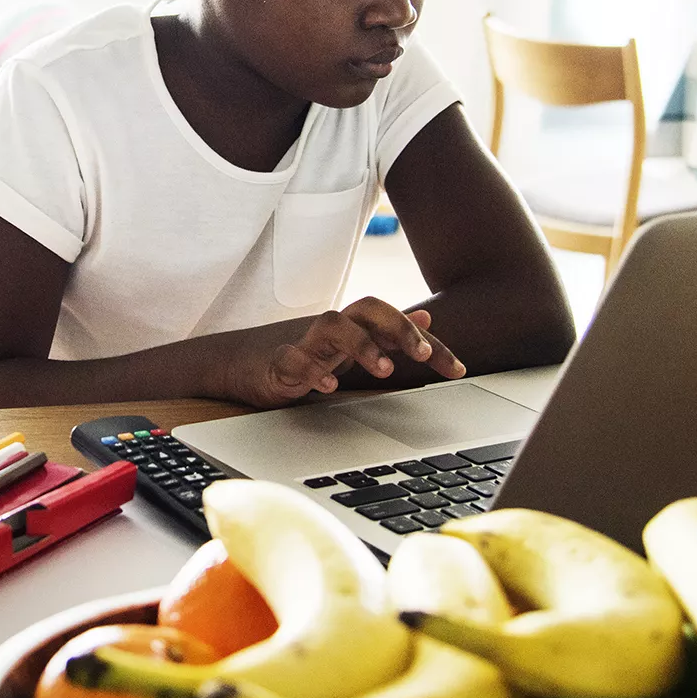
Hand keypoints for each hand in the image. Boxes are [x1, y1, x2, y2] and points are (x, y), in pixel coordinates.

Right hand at [227, 298, 466, 409]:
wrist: (239, 362)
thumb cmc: (302, 353)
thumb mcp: (352, 345)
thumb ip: (388, 334)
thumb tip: (426, 319)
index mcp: (354, 326)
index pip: (397, 323)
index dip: (430, 344)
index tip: (457, 369)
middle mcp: (333, 329)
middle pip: (369, 309)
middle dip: (399, 328)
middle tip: (423, 354)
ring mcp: (304, 342)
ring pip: (333, 325)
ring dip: (361, 345)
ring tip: (383, 369)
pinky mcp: (276, 362)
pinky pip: (293, 359)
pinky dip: (310, 370)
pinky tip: (326, 387)